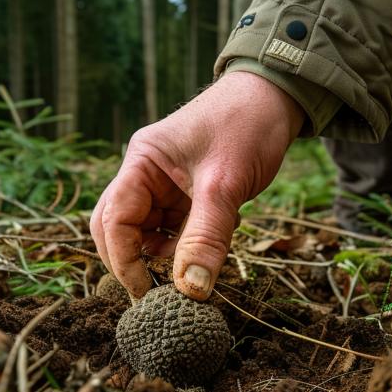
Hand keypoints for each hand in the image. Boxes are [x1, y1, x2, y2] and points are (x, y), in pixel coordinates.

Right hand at [90, 71, 304, 299]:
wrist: (278, 97)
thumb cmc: (246, 124)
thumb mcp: (225, 184)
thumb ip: (206, 237)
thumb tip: (191, 289)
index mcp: (141, 162)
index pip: (113, 219)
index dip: (123, 260)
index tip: (147, 290)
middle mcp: (145, 174)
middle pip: (118, 228)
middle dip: (133, 261)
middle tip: (156, 294)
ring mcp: (165, 186)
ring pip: (148, 233)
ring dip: (163, 257)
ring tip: (190, 272)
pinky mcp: (186, 195)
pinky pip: (175, 230)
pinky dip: (186, 247)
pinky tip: (207, 250)